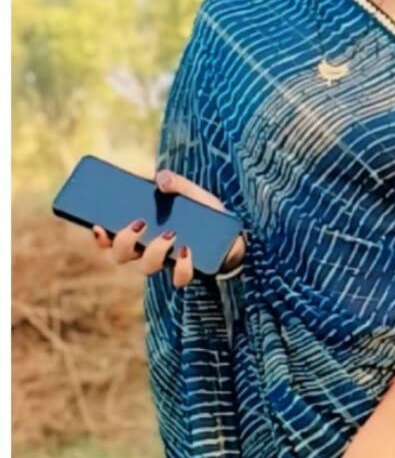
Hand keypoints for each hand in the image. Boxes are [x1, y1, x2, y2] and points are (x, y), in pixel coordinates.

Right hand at [91, 169, 245, 287]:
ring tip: (170, 234)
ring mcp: (165, 262)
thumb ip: (176, 183)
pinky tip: (187, 251)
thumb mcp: (191, 193)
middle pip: (120, 255)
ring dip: (153, 251)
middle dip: (124, 241)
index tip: (98, 225)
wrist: (233, 234)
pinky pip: (177, 279)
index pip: (110, 238)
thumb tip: (160, 178)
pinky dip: (181, 267)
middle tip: (140, 223)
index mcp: (142, 231)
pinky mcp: (186, 272)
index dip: (99, 236)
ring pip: (145, 268)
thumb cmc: (204, 212)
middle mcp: (147, 249)